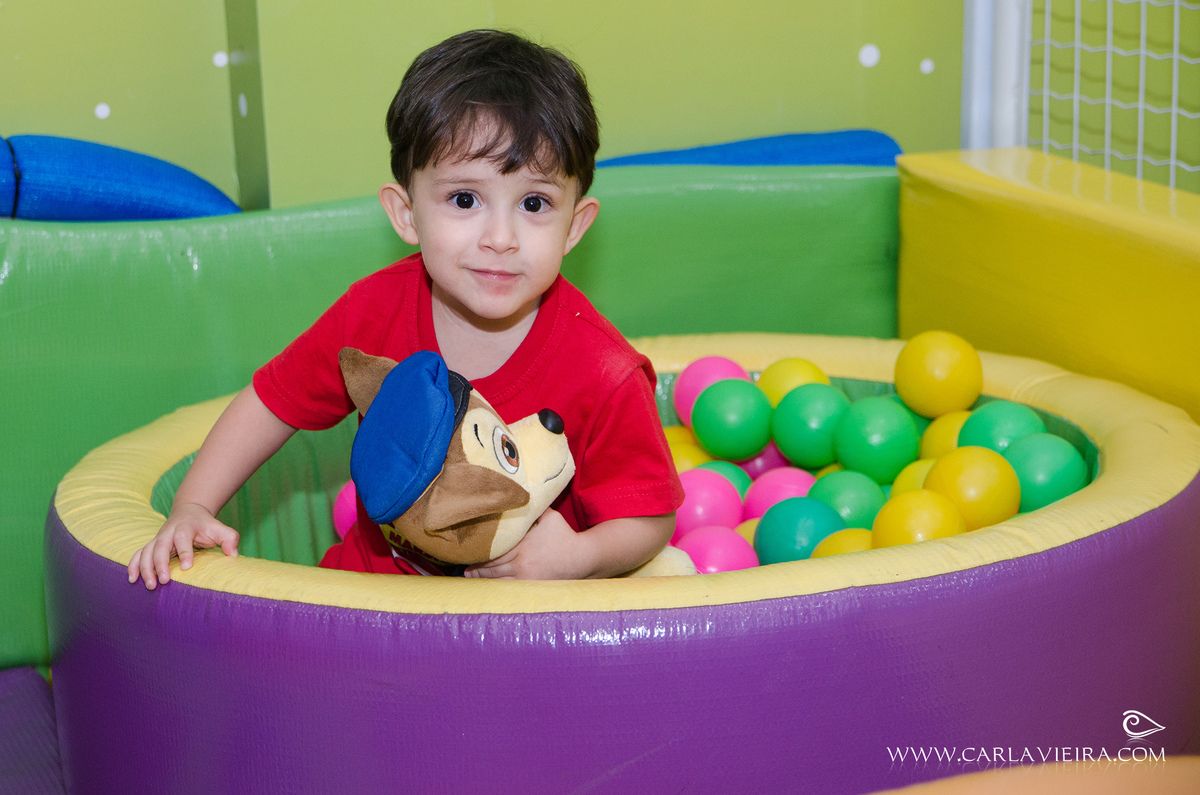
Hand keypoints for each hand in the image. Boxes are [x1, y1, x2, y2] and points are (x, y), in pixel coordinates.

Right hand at [127, 502, 238, 589]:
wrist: (189, 511)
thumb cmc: (206, 525)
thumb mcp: (220, 528)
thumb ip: (230, 538)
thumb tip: (234, 555)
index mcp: (185, 527)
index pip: (183, 538)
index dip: (184, 552)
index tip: (186, 567)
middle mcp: (168, 532)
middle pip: (160, 546)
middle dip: (160, 564)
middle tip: (164, 581)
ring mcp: (158, 538)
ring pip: (146, 551)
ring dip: (145, 568)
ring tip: (150, 585)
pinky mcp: (151, 545)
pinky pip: (138, 554)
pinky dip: (133, 566)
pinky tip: (133, 580)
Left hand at [464, 508, 595, 579]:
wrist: (581, 557)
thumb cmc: (564, 535)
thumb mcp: (549, 516)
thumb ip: (534, 507)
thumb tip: (523, 492)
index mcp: (522, 545)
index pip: (495, 550)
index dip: (480, 552)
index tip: (469, 551)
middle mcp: (521, 562)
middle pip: (492, 566)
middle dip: (477, 567)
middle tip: (464, 567)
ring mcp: (526, 576)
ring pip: (498, 578)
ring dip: (483, 578)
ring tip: (470, 576)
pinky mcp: (531, 585)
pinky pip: (509, 588)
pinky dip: (497, 587)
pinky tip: (488, 587)